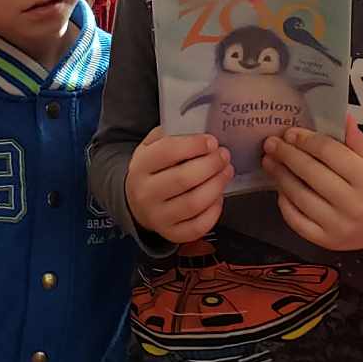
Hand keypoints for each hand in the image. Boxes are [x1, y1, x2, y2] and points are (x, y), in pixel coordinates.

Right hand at [125, 125, 232, 243]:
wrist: (136, 202)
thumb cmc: (152, 169)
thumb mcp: (151, 146)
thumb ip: (170, 135)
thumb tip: (199, 128)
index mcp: (140, 166)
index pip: (168, 152)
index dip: (194, 145)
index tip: (212, 141)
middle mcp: (145, 193)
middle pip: (183, 179)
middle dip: (210, 165)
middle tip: (224, 156)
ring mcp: (158, 217)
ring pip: (193, 203)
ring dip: (216, 185)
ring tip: (227, 172)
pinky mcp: (171, 234)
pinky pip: (198, 226)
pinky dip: (214, 211)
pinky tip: (218, 197)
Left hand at [262, 118, 362, 258]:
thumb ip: (356, 139)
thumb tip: (339, 114)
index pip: (328, 152)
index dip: (305, 140)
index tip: (289, 132)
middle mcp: (353, 203)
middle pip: (310, 173)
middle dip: (287, 155)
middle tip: (270, 143)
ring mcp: (338, 225)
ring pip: (300, 196)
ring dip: (280, 176)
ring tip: (269, 162)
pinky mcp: (326, 241)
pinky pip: (297, 221)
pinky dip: (284, 204)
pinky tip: (279, 189)